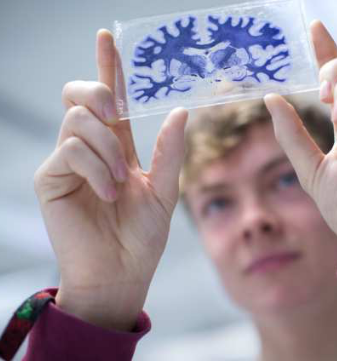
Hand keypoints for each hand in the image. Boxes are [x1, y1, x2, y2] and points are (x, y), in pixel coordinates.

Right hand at [33, 29, 187, 330]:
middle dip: (100, 91)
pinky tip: (109, 192)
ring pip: (78, 121)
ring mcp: (68, 161)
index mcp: (118, 146)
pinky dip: (96, 168)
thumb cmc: (142, 235)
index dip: (108, 68)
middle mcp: (91, 148)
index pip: (111, 99)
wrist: (122, 271)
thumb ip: (169, 151)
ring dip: (106, 148)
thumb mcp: (165, 190)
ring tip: (120, 182)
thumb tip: (179, 111)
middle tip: (117, 111)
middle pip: (81, 95)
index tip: (108, 37)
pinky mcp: (51, 178)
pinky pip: (70, 150)